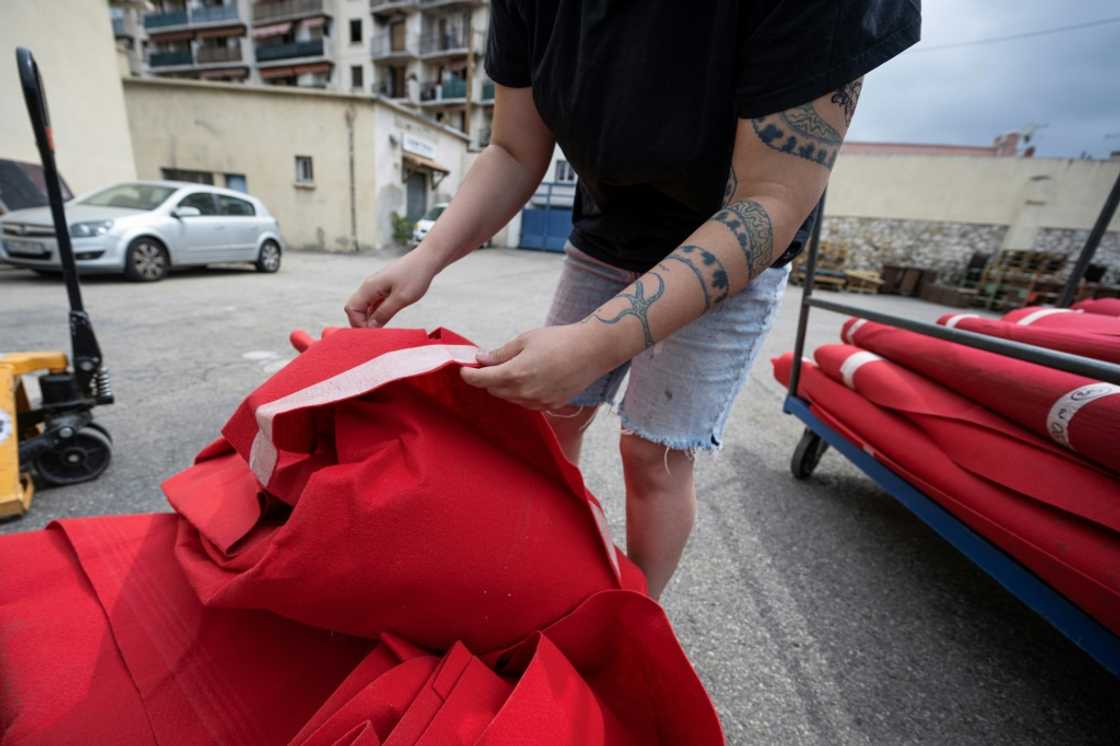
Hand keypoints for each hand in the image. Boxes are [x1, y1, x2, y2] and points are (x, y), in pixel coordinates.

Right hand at [345, 251, 438, 327]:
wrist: (427, 260)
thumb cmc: (415, 276)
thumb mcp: (401, 299)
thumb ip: (384, 313)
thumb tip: (370, 327)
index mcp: (369, 287)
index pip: (352, 309)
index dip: (358, 323)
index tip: (373, 333)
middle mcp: (369, 286)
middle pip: (355, 308)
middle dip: (361, 323)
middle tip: (375, 335)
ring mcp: (376, 287)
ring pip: (365, 307)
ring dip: (369, 319)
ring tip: (381, 331)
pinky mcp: (384, 288)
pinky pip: (374, 304)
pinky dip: (376, 313)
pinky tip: (385, 321)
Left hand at [459, 324, 612, 409]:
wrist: (592, 351)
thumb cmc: (559, 340)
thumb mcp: (526, 340)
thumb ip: (501, 353)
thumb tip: (481, 359)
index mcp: (515, 373)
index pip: (481, 380)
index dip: (469, 374)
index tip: (465, 369)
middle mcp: (525, 392)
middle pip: (494, 390)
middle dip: (488, 378)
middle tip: (490, 363)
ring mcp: (538, 402)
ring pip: (510, 398)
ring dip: (505, 386)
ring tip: (514, 368)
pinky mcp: (550, 405)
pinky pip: (527, 402)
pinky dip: (522, 392)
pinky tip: (531, 378)